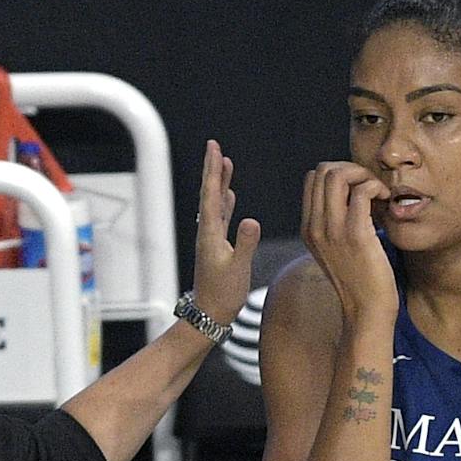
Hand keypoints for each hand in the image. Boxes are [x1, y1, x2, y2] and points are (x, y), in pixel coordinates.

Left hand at [192, 140, 259, 323]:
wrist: (210, 314)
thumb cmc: (223, 295)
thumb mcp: (237, 269)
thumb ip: (245, 244)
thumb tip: (252, 220)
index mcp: (210, 234)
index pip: (211, 195)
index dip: (213, 170)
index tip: (214, 148)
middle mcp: (208, 233)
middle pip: (210, 194)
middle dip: (214, 169)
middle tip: (214, 146)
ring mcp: (212, 239)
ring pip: (216, 203)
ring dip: (220, 182)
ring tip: (224, 164)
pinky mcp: (218, 247)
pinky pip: (221, 217)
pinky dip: (225, 202)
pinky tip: (230, 195)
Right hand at [300, 161, 396, 322]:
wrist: (367, 312)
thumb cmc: (361, 281)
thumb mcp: (339, 250)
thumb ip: (337, 224)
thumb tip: (355, 194)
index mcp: (309, 228)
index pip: (312, 179)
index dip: (339, 175)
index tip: (359, 190)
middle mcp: (315, 227)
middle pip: (322, 170)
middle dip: (350, 169)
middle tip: (370, 188)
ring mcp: (332, 230)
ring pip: (337, 174)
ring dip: (362, 175)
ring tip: (377, 193)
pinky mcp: (356, 234)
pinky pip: (362, 190)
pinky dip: (376, 187)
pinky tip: (385, 201)